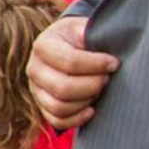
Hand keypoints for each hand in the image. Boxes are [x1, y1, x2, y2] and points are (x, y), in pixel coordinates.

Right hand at [28, 16, 117, 130]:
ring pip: (59, 107)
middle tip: (107, 78)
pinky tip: (92, 109)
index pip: (70, 62)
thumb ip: (91, 32)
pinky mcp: (42, 105)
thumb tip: (102, 41)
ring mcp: (35, 89)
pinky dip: (77, 119)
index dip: (97, 65)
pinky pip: (57, 121)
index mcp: (43, 46)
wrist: (65, 45)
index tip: (114, 63)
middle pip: (63, 88)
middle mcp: (34, 69)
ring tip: (99, 90)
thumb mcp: (83, 27)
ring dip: (86, 101)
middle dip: (93, 85)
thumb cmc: (79, 37)